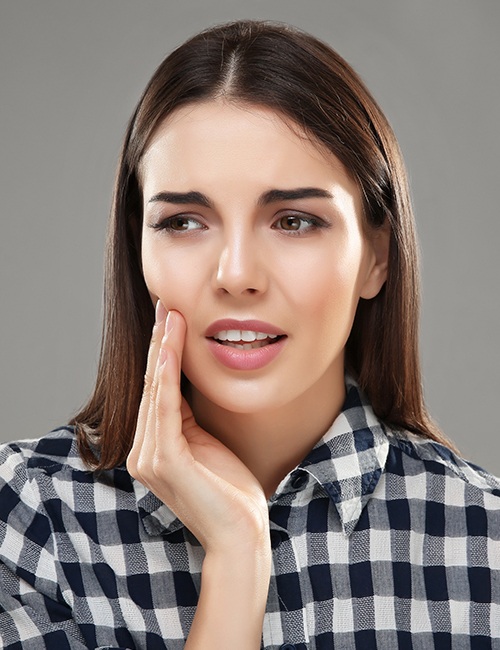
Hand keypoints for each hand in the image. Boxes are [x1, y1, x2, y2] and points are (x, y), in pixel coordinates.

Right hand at [126, 304, 269, 553]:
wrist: (242, 534)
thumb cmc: (231, 490)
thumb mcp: (207, 442)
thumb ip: (190, 417)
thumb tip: (188, 380)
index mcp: (153, 447)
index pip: (157, 389)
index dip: (164, 351)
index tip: (172, 316)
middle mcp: (143, 452)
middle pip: (152, 384)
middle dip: (161, 342)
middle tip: (166, 303)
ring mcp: (150, 458)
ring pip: (156, 391)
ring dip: (164, 350)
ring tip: (171, 315)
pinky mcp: (166, 463)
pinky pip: (165, 411)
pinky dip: (166, 379)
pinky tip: (169, 352)